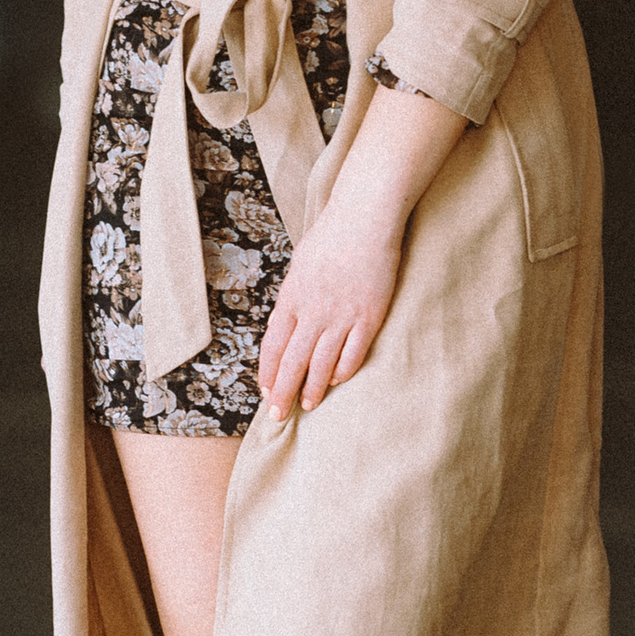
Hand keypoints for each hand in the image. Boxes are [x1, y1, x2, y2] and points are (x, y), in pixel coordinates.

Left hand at [257, 191, 405, 419]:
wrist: (364, 219)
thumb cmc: (331, 237)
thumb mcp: (300, 268)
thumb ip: (292, 299)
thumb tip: (283, 327)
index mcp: (291, 299)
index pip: (272, 347)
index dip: (267, 373)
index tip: (264, 391)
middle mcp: (313, 313)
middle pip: (292, 363)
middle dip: (282, 394)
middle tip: (277, 416)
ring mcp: (342, 317)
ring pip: (322, 365)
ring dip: (312, 389)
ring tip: (307, 406)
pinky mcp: (369, 317)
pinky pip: (354, 354)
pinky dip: (343, 372)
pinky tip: (337, 382)